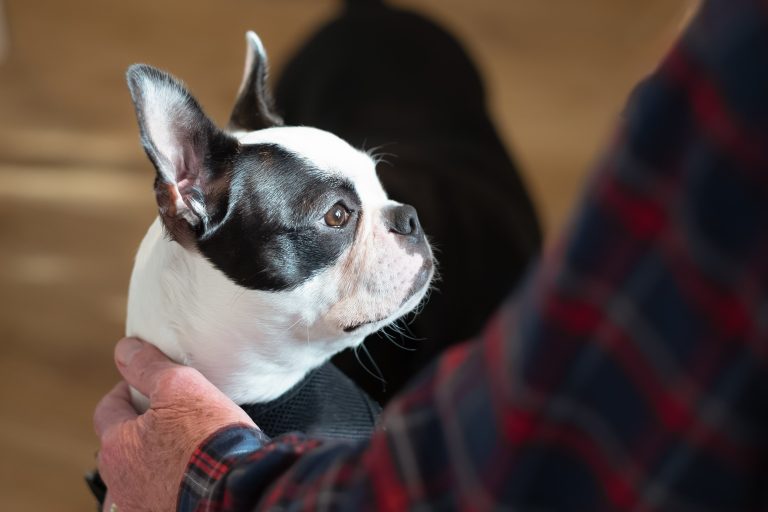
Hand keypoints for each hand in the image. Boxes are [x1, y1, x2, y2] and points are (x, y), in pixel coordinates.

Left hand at [93, 337, 255, 510]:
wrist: (237, 490)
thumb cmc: (208, 439)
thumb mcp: (181, 387)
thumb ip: (148, 367)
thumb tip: (125, 350)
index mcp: (117, 447)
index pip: (108, 408)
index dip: (129, 390)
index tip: (151, 384)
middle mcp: (120, 482)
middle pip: (123, 444)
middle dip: (141, 428)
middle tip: (173, 415)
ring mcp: (139, 505)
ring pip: (138, 474)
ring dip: (152, 461)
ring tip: (184, 448)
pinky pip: (157, 496)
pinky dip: (167, 485)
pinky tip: (188, 476)